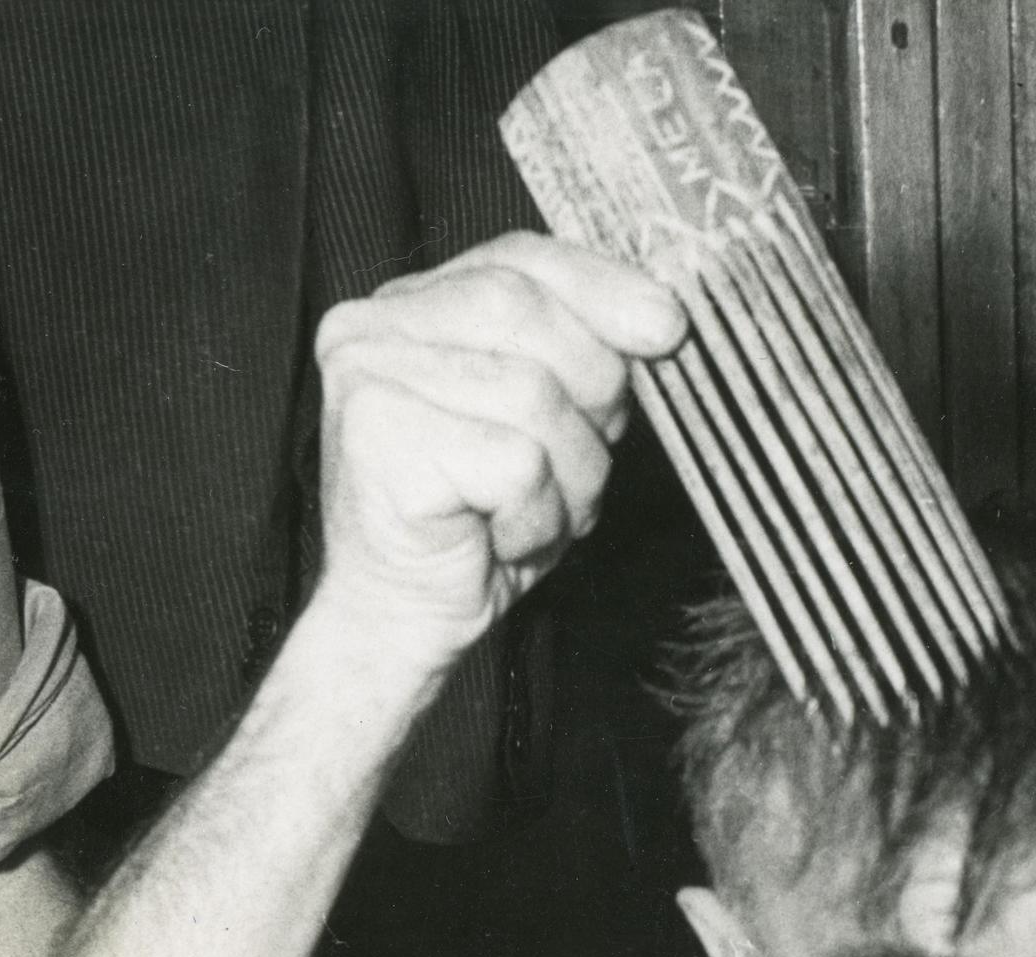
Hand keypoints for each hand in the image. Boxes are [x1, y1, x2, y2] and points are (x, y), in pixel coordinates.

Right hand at [310, 235, 685, 688]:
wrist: (404, 620)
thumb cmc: (478, 527)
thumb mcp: (547, 428)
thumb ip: (583, 360)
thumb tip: (662, 316)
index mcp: (410, 305)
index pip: (518, 257)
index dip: (601, 287)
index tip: (667, 326)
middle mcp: (373, 325)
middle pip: (528, 314)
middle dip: (588, 398)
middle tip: (573, 472)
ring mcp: (368, 376)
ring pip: (533, 396)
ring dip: (566, 477)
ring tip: (530, 515)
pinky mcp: (381, 437)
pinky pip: (517, 462)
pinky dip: (535, 515)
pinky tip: (499, 537)